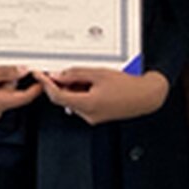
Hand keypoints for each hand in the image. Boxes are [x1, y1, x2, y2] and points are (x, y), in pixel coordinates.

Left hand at [33, 68, 168, 125]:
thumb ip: (75, 74)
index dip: (46, 84)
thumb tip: (57, 75)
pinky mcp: (98, 115)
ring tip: (87, 75)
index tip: (40, 76)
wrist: (148, 95)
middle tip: (62, 70)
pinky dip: (81, 92)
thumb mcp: (98, 74)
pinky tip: (91, 83)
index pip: (57, 96)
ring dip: (72, 88)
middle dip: (60, 84)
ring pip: (73, 100)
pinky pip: (83, 103)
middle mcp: (89, 115)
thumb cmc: (128, 85)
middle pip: (64, 98)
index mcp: (88, 105)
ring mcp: (94, 117)